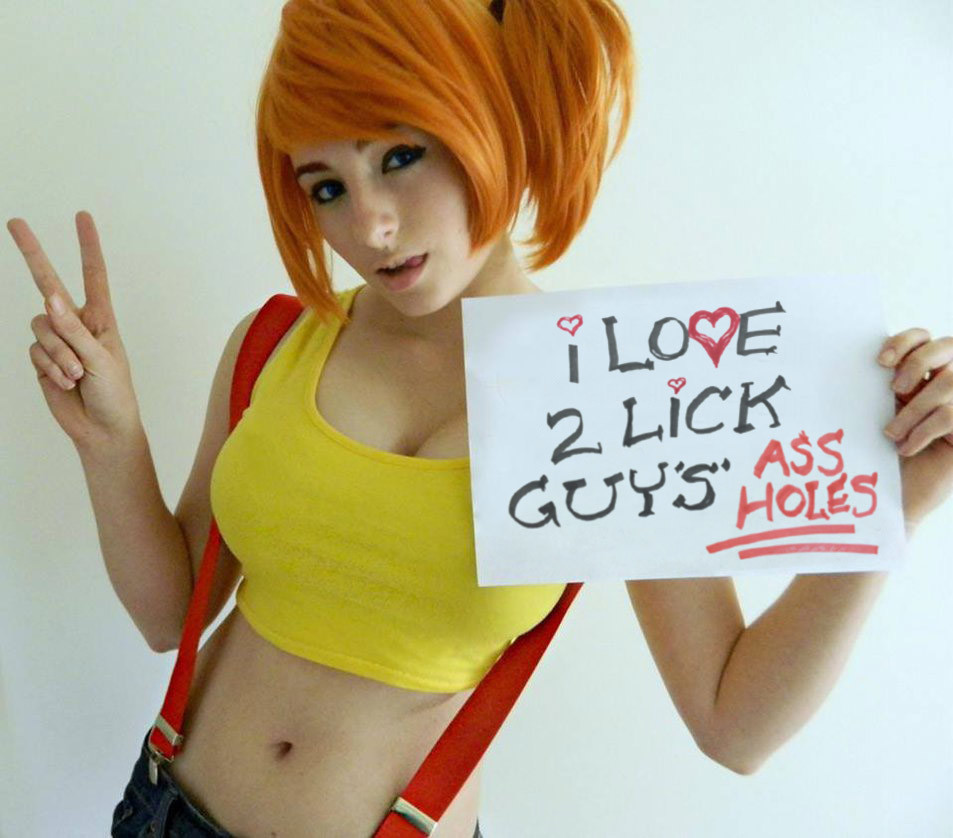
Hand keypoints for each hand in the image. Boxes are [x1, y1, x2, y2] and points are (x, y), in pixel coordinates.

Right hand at [8, 211, 141, 449]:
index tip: (82, 216)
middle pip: (48, 282)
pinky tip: (66, 382)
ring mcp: (57, 340)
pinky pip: (35, 351)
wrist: (101, 428)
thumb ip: (74, 329)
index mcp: (100, 318)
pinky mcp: (42, 359)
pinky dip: (50, 367)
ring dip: (58, 352)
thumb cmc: (114, 393)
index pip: (93, 275)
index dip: (87, 246)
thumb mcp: (101, 359)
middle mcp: (76, 323)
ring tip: (78, 374)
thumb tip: (51, 296)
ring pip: (41, 327)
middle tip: (15, 221)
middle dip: (33, 253)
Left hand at [878, 328, 952, 528]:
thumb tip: (857, 360)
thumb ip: (874, 390)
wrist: (890, 502)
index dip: (907, 340)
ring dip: (913, 410)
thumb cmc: (876, 459)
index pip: (924, 338)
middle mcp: (945, 385)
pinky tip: (905, 448)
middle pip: (947, 346)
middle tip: (894, 388)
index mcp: (920, 377)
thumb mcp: (872, 419)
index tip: (880, 361)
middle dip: (918, 362)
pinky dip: (923, 431)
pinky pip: (951, 415)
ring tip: (890, 433)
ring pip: (948, 383)